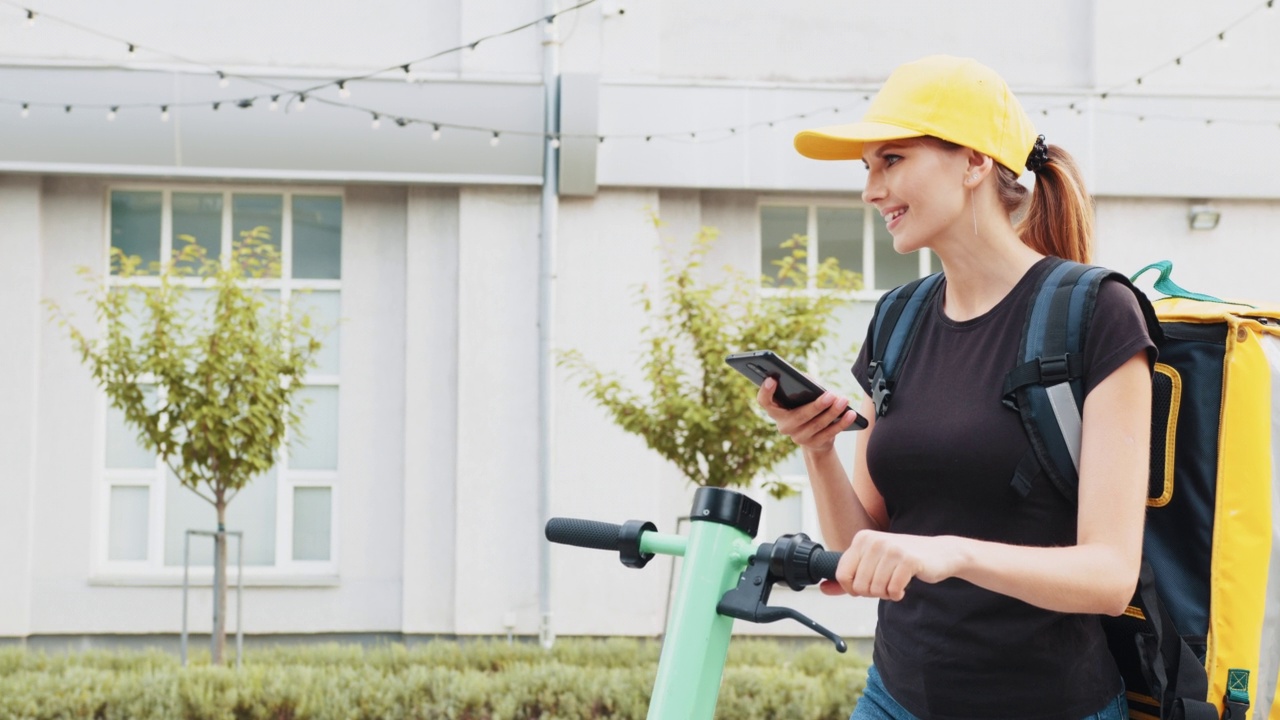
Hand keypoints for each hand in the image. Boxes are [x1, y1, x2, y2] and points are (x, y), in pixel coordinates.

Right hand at [755, 377, 858, 452]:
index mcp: (776, 411)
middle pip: (800, 416)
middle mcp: (784, 426)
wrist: (815, 437)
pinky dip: (842, 423)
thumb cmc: (806, 407)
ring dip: (833, 412)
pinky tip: (851, 414)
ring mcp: (798, 437)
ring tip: (844, 400)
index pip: (764, 402)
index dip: (765, 391)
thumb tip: (810, 381)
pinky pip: (830, 433)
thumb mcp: (802, 396)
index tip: (772, 379)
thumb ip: (802, 385)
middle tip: (831, 394)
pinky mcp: (814, 444)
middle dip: (817, 405)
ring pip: (818, 424)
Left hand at [819, 530, 964, 600]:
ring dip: (886, 594)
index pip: (842, 574)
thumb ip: (847, 578)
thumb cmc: (902, 560)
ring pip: (876, 589)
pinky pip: (893, 590)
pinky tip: (904, 586)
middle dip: (873, 592)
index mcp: (861, 539)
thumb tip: (823, 589)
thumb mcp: (872, 564)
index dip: (853, 588)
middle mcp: (874, 541)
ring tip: (895, 583)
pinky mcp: (908, 560)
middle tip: (886, 583)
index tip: (865, 586)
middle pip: (859, 586)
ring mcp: (891, 549)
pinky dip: (898, 594)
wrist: (939, 553)